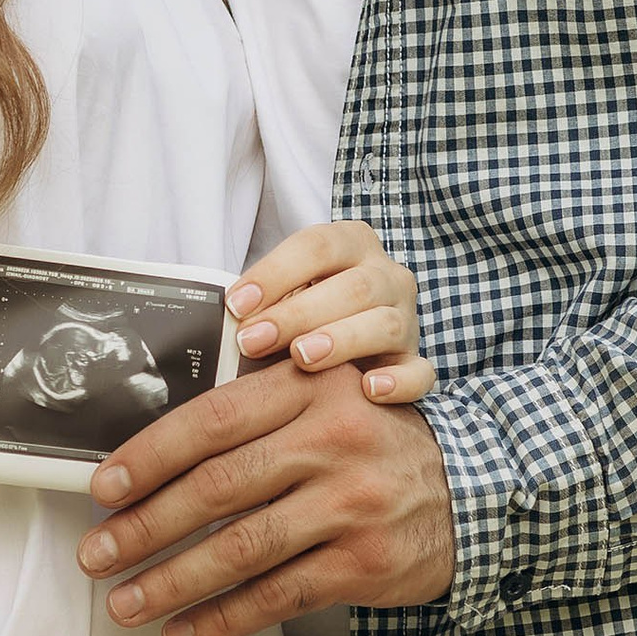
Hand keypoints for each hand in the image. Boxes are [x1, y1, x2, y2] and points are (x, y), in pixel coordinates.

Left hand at [75, 361, 456, 635]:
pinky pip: (277, 597)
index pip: (214, 420)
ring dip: (172, 582)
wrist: (469, 493)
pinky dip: (223, 619)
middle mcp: (333, 441)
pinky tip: (183, 632)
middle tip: (96, 554)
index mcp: (312, 390)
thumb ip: (259, 404)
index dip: (149, 457)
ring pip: (241, 549)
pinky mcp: (364, 563)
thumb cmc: (375, 444)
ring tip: (125, 601)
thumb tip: (154, 444)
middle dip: (145, 527)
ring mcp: (351, 505)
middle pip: (218, 487)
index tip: (103, 490)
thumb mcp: (329, 398)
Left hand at [225, 218, 436, 406]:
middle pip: (353, 286)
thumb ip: (262, 303)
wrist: (360, 347)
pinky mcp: (414, 362)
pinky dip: (398, 381)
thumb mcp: (286, 295)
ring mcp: (406, 320)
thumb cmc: (308, 316)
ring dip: (341, 339)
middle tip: (253, 340)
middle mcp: (386, 277)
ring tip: (303, 358)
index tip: (237, 304)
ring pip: (385, 324)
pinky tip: (369, 390)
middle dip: (298, 313)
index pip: (318, 245)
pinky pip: (418, 371)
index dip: (276, 271)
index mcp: (352, 245)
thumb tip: (218, 320)